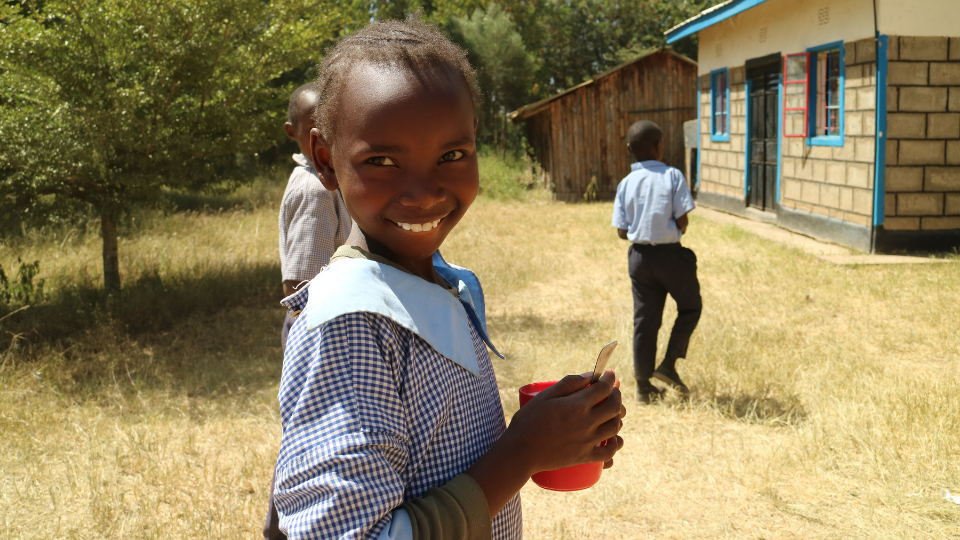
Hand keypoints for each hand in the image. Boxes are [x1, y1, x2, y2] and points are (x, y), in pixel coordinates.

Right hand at [505, 370, 624, 474]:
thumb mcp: (545, 396)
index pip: (604, 388)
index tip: (610, 374)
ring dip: (618, 417)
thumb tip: (590, 375)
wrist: (520, 452)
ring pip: (615, 427)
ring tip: (613, 412)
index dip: (610, 379)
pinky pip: (609, 453)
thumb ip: (568, 384)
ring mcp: (587, 441)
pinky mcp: (585, 457)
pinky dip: (615, 445)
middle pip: (614, 407)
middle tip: (613, 391)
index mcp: (577, 405)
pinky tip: (614, 439)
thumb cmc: (528, 421)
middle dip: (617, 396)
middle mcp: (587, 423)